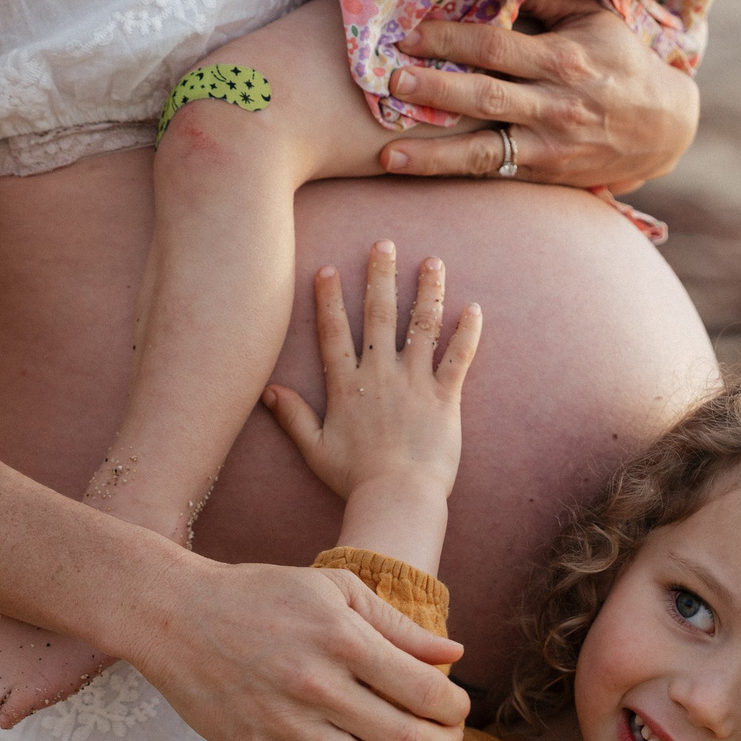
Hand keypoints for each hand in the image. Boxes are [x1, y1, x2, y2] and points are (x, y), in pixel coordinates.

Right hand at [131, 556, 470, 740]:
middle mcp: (318, 686)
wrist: (173, 614)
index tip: (457, 709)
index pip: (426, 691)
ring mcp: (285, 726)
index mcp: (343, 639)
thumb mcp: (333, 590)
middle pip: (407, 740)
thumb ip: (396, 624)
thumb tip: (454, 654)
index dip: (456, 708)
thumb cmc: (258, 594)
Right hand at [262, 242, 476, 571]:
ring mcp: (414, 382)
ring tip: (433, 261)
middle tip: (383, 244)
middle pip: (379, 315)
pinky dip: (467, 333)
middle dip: (380, 276)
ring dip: (428, 290)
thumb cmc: (355, 480)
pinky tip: (473, 308)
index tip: (328, 270)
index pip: (334, 333)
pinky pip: (458, 357)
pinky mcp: (445, 397)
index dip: (329, 300)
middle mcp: (379, 374)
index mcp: (346, 386)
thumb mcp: (315, 450)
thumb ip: (293, 418)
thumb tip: (268, 392)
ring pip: (422, 326)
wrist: (398, 497)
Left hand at [375, 0, 698, 193]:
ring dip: (434, 155)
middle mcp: (555, 105)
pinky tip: (418, 174)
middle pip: (484, 96)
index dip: (450, 38)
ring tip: (388, 155)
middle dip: (434, 89)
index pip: (496, 45)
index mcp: (564, 59)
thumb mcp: (594, 19)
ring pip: (484, 151)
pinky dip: (454, 174)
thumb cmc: (621, 62)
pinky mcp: (545, 174)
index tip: (407, 33)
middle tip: (390, 82)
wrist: (663, 127)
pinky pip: (494, 174)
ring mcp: (549, 146)